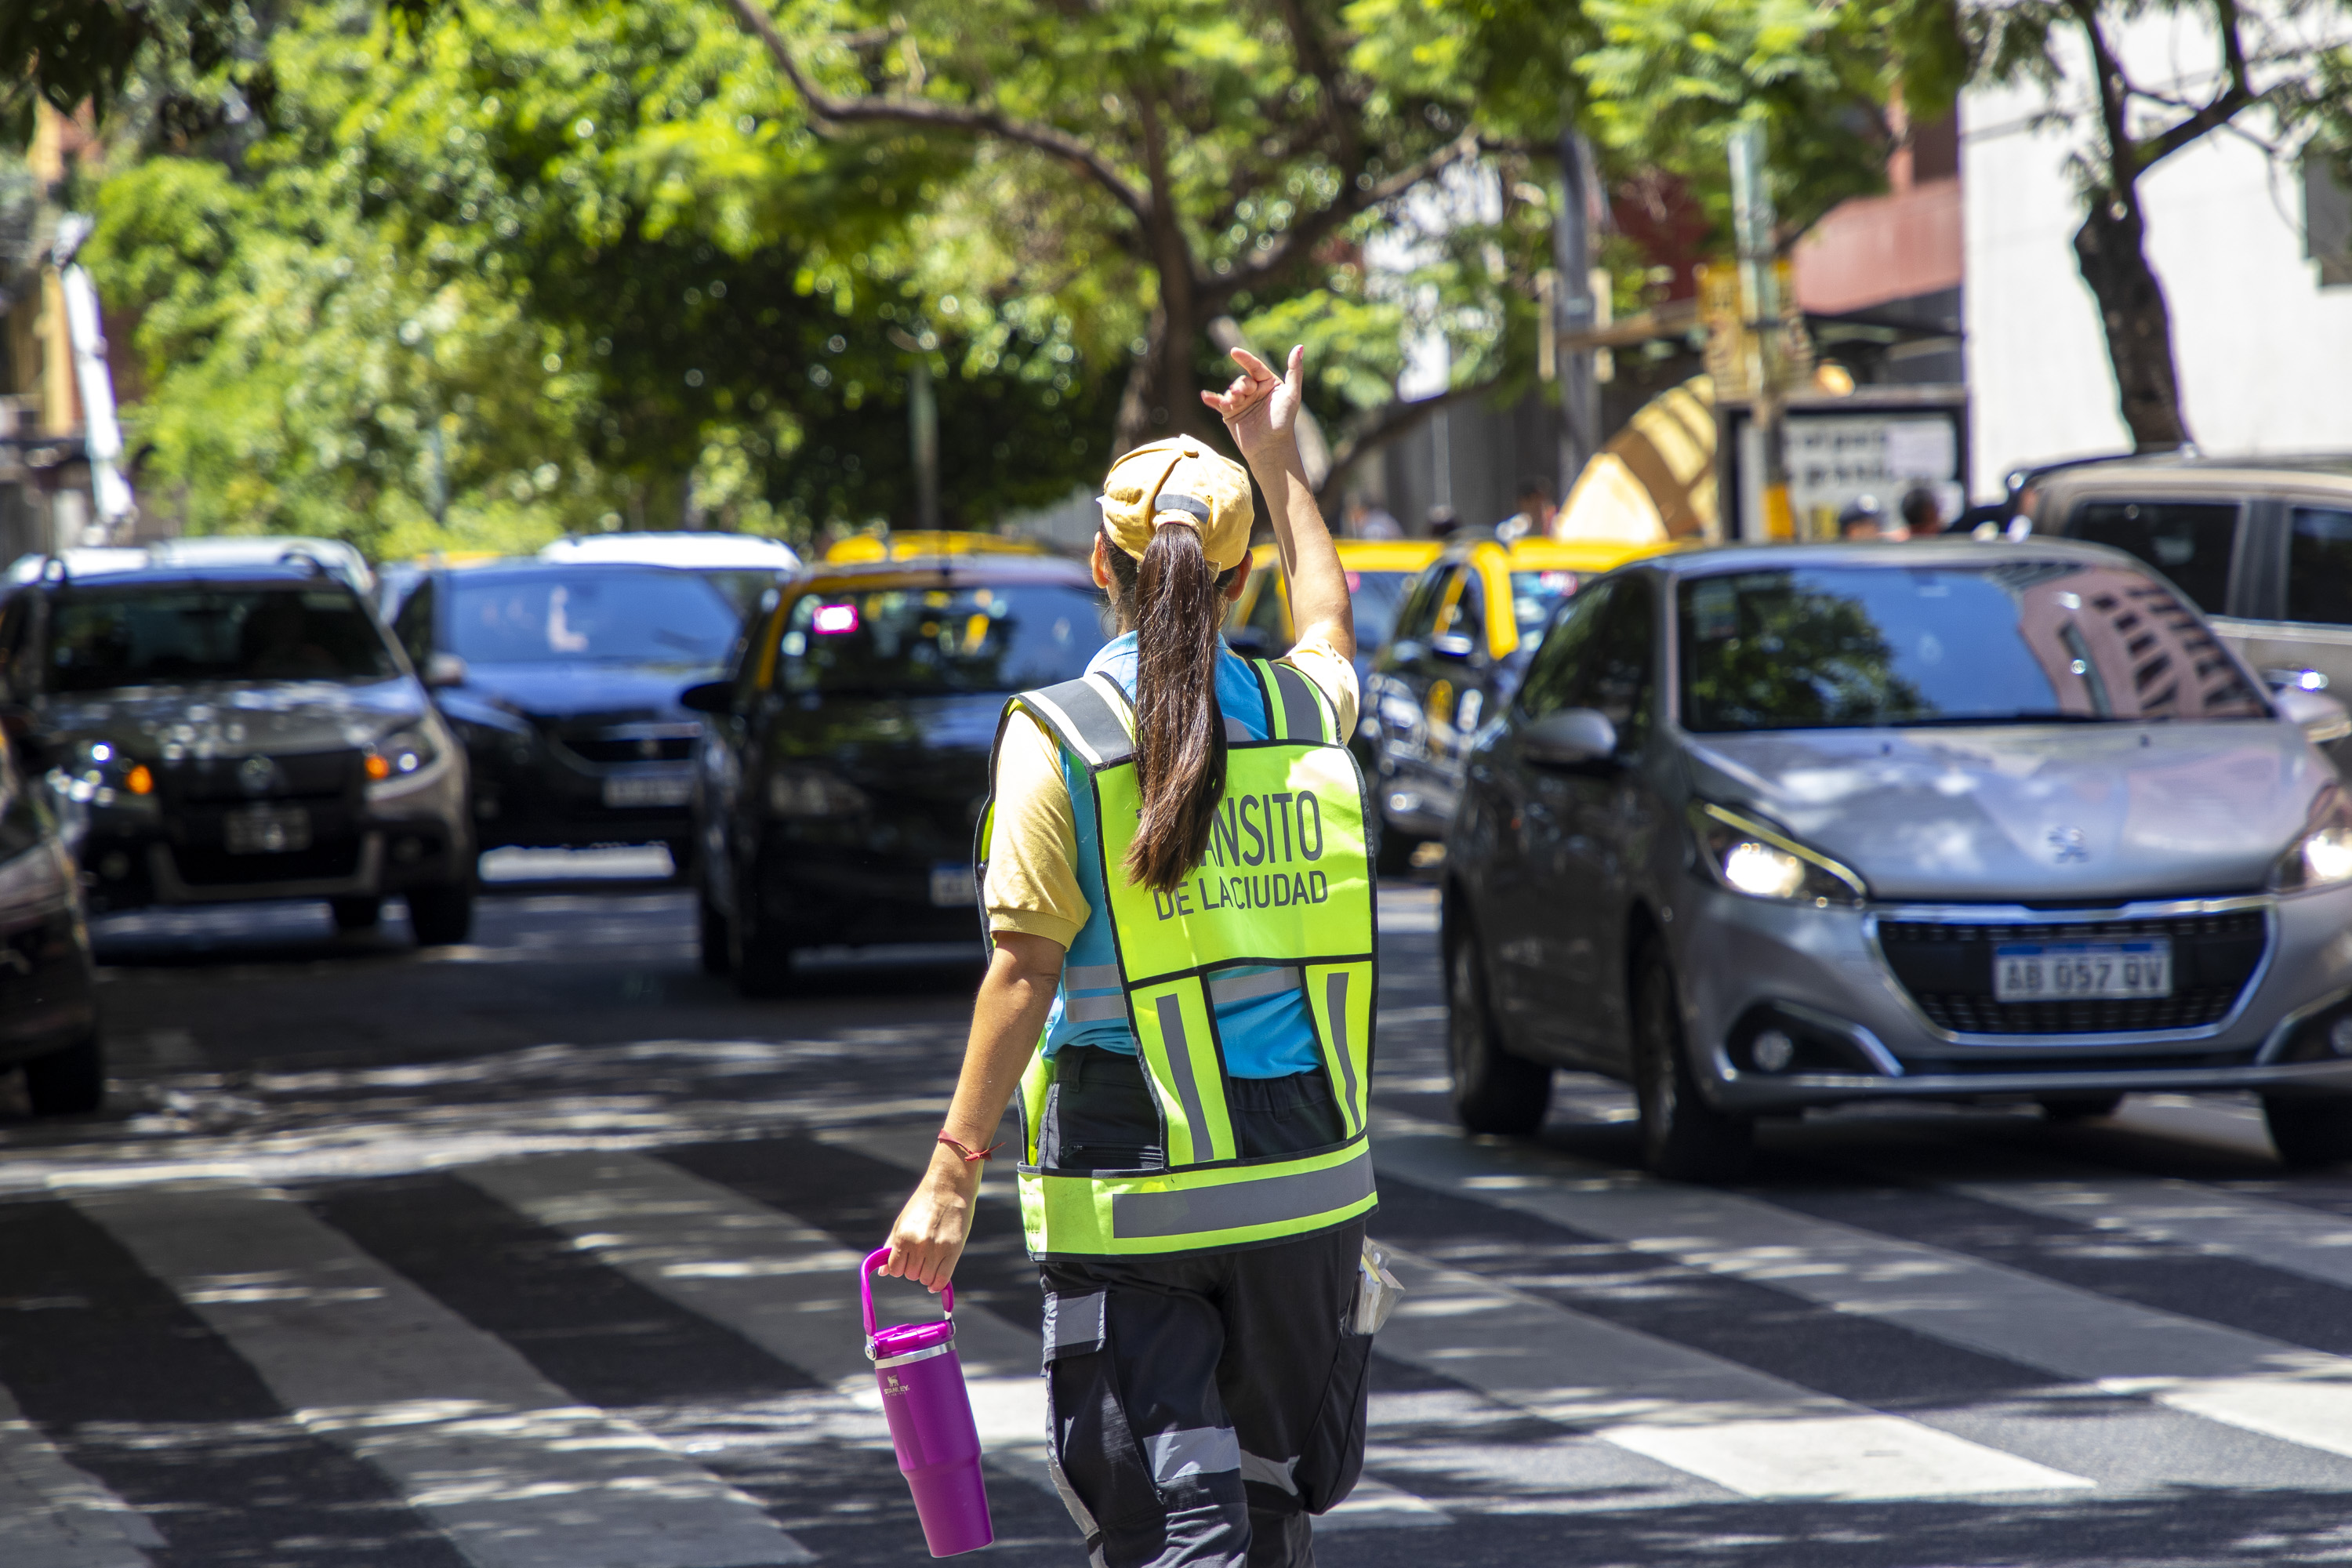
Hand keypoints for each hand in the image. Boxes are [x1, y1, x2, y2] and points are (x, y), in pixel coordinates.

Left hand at [883, 1146, 981, 1292]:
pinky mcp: (953, 1251)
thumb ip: (891, 1246)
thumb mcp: (902, 1221)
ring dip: (927, 1275)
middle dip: (914, 1269)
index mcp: (902, 1237)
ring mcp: (936, 1249)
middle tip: (921, 1257)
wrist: (949, 1187)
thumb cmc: (923, 1204)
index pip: (895, 1269)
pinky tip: (936, 1282)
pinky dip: (938, 1284)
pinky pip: (942, 1279)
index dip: (899, 1267)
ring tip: (931, 1261)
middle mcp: (918, 1245)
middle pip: (911, 1275)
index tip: (906, 1261)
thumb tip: (883, 1272)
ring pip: (926, 1279)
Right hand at [1202, 344, 1304, 465]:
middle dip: (1240, 385)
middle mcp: (1254, 390)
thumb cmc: (1284, 421)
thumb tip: (1300, 346)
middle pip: (1242, 380)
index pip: (1255, 367)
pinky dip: (1211, 399)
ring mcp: (1241, 402)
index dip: (1245, 358)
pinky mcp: (1230, 414)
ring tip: (1232, 403)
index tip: (1234, 352)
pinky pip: (1218, 403)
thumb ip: (1295, 371)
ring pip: (1231, 391)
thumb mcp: (1291, 394)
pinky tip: (1204, 396)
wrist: (1270, 448)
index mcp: (1268, 383)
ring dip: (1230, 395)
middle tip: (1241, 394)